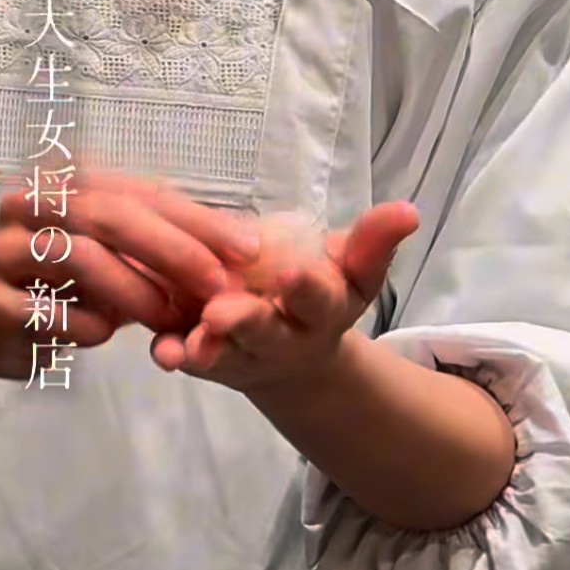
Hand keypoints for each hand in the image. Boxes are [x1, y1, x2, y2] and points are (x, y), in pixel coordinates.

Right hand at [0, 174, 234, 382]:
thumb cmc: (71, 282)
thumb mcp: (123, 256)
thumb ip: (172, 244)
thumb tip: (249, 244)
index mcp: (66, 178)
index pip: (141, 190)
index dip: (197, 218)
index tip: (247, 247)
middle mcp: (30, 202)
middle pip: (107, 213)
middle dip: (171, 248)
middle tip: (215, 284)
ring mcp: (4, 250)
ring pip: (77, 256)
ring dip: (134, 290)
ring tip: (168, 319)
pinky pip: (47, 310)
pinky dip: (86, 324)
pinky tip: (105, 335)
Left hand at [149, 201, 420, 392]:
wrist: (292, 356)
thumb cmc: (320, 296)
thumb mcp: (352, 270)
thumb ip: (374, 241)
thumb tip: (408, 210)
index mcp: (322, 312)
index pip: (319, 300)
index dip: (307, 290)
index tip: (292, 275)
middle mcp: (282, 339)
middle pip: (264, 333)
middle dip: (246, 323)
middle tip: (222, 312)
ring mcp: (241, 354)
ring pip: (223, 353)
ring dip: (206, 348)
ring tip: (190, 342)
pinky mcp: (206, 359)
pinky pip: (188, 359)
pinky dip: (174, 354)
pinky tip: (160, 349)